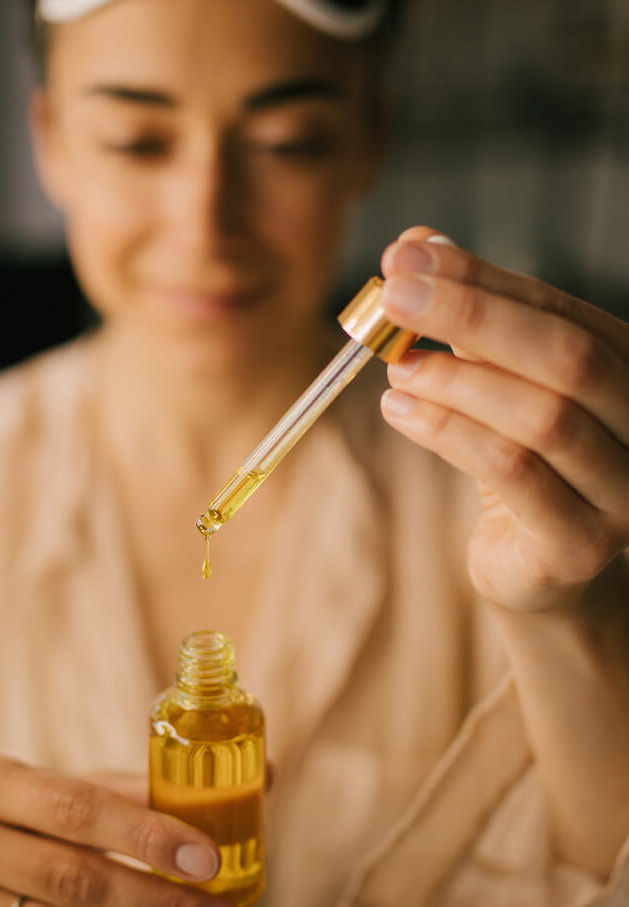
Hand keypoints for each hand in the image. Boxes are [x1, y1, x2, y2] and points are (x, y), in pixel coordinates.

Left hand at [378, 226, 628, 613]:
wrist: (539, 568)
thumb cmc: (520, 464)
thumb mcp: (497, 383)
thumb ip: (470, 319)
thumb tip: (417, 245)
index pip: (558, 310)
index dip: (481, 279)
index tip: (407, 256)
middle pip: (566, 355)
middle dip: (471, 316)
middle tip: (393, 296)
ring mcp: (624, 492)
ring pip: (542, 417)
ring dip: (455, 382)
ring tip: (395, 364)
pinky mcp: (580, 545)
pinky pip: (513, 475)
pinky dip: (449, 435)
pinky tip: (398, 410)